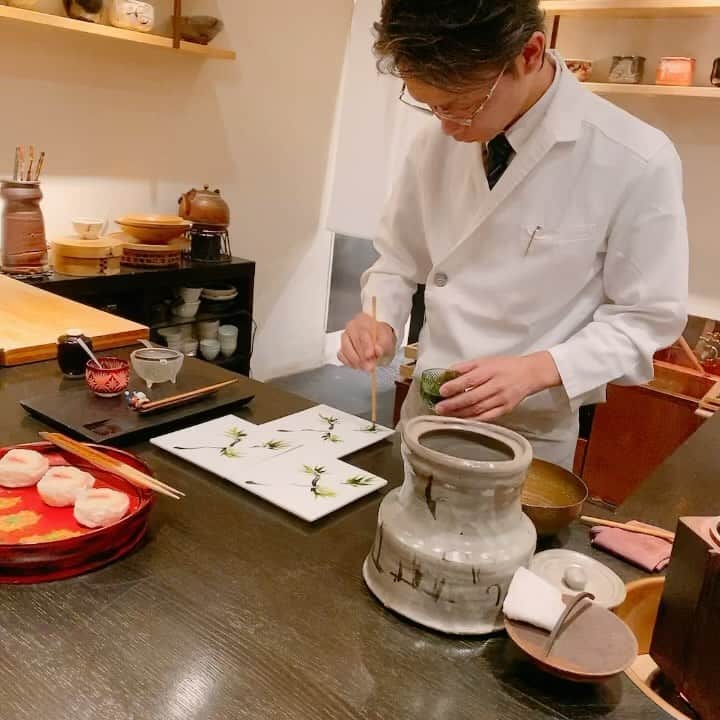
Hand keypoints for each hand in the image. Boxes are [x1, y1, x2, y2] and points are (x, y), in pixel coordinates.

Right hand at [338, 312, 395, 371]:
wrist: (379, 342)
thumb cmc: (382, 338)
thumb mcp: (387, 340)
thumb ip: (383, 345)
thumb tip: (378, 350)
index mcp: (363, 320)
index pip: (362, 333)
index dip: (366, 345)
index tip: (370, 355)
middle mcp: (352, 328)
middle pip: (353, 342)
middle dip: (362, 357)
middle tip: (371, 366)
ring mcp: (345, 338)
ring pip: (345, 350)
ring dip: (356, 361)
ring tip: (367, 367)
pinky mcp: (342, 348)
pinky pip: (342, 356)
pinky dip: (349, 362)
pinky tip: (359, 365)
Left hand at [435, 351, 560, 421]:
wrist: (530, 374)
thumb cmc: (505, 366)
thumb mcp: (485, 360)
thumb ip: (466, 366)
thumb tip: (447, 373)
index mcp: (490, 371)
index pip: (470, 380)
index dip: (455, 386)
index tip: (442, 391)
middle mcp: (497, 386)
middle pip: (472, 397)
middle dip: (454, 404)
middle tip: (439, 408)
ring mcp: (502, 399)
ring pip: (478, 409)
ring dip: (460, 414)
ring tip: (446, 415)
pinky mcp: (506, 409)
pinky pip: (488, 417)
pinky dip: (474, 420)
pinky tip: (462, 421)